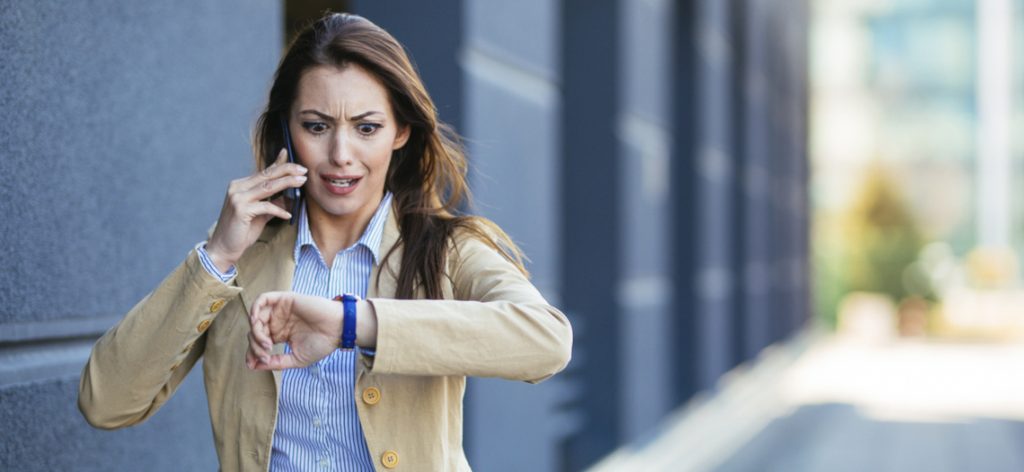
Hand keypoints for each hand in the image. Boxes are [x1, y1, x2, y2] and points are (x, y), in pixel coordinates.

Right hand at [206, 149, 306, 271]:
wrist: (223, 248)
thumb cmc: (242, 231)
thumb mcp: (261, 214)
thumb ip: (273, 202)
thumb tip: (291, 196)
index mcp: (240, 186)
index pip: (264, 172)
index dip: (278, 163)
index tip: (289, 154)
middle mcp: (237, 188)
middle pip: (267, 175)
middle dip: (287, 170)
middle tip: (303, 169)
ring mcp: (238, 198)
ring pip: (268, 186)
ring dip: (287, 183)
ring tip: (302, 181)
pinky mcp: (240, 210)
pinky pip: (266, 206)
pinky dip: (279, 210)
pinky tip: (288, 215)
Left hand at [246, 291, 340, 369]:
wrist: (338, 330)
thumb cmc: (322, 344)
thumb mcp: (296, 358)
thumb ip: (276, 362)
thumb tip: (255, 366)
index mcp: (281, 334)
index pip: (259, 342)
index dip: (252, 353)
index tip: (252, 365)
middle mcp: (278, 321)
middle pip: (255, 331)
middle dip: (255, 345)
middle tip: (266, 354)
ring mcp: (280, 310)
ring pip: (256, 317)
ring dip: (255, 331)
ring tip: (266, 343)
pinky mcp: (285, 299)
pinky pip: (263, 299)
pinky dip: (255, 308)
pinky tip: (256, 321)